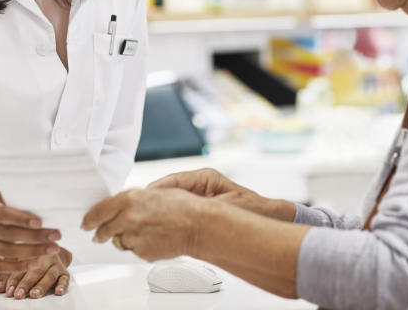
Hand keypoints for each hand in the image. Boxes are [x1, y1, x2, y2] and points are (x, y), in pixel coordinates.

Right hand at [0, 190, 61, 271]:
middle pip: (6, 234)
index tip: (40, 222)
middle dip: (34, 236)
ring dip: (31, 252)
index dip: (20, 219)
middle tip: (56, 236)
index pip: (0, 213)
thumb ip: (14, 200)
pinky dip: (17, 266)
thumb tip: (46, 207)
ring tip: (51, 249)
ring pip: (4, 250)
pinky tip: (35, 263)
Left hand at [0, 248, 71, 298]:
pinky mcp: (64, 271)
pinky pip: (65, 278)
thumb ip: (6, 273)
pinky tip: (58, 292)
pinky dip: (62, 285)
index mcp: (31, 251)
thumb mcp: (14, 260)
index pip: (21, 265)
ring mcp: (56, 263)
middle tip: (19, 293)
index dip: (14, 278)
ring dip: (42, 286)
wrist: (50, 248)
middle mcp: (45, 256)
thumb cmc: (28, 256)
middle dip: (26, 283)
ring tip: (34, 294)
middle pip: (36, 270)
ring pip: (50, 275)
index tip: (8, 289)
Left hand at [81, 188, 204, 261]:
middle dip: (102, 233)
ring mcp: (134, 238)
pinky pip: (134, 250)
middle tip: (101, 234)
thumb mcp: (154, 192)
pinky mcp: (142, 252)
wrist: (198, 225)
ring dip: (125, 238)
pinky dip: (140, 246)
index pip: (99, 211)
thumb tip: (120, 207)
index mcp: (129, 200)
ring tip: (143, 232)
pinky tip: (153, 238)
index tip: (87, 222)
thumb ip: (132, 200)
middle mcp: (127, 219)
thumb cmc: (182, 206)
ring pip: (120, 241)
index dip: (90, 218)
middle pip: (104, 230)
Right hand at [149, 168, 293, 220]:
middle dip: (153, 201)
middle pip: (167, 191)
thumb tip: (179, 204)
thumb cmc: (254, 209)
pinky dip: (167, 221)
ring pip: (170, 202)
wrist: (270, 220)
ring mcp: (198, 198)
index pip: (172, 180)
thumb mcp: (227, 204)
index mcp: (204, 178)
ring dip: (159, 211)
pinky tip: (159, 230)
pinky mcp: (198, 211)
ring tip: (145, 221)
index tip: (142, 198)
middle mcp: (199, 186)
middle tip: (137, 211)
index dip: (155, 191)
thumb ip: (204, 205)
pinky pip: (177, 214)